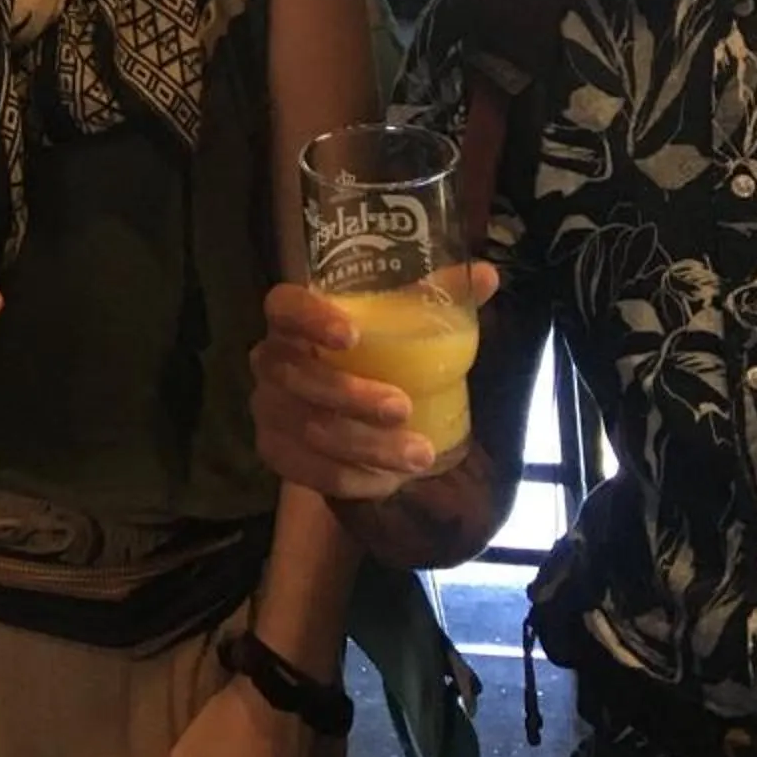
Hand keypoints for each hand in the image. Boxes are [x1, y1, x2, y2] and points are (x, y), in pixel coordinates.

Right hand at [248, 267, 497, 499]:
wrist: (346, 414)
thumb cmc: (375, 357)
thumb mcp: (403, 325)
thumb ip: (437, 298)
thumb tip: (486, 275)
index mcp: (294, 320)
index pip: (283, 307)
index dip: (309, 318)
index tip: (353, 335)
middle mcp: (271, 361)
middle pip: (294, 375)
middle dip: (349, 394)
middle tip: (402, 407)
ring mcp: (269, 409)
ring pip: (309, 429)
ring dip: (367, 446)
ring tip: (420, 454)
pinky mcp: (276, 453)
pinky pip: (310, 472)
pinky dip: (354, 478)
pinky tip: (389, 481)